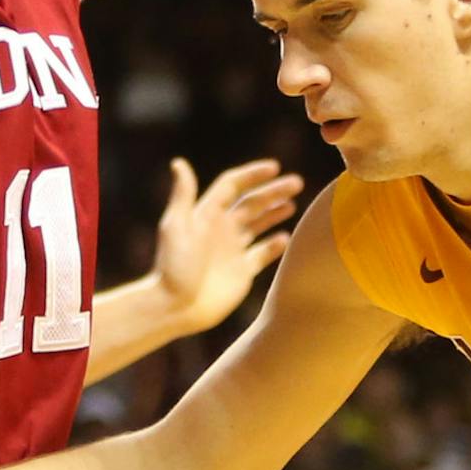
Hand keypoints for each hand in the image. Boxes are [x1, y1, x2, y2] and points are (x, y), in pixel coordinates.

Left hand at [152, 157, 302, 334]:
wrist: (176, 307)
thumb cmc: (173, 267)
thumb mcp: (176, 227)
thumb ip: (182, 196)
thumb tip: (178, 163)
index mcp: (207, 214)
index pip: (233, 186)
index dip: (252, 175)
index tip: (275, 167)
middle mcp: (222, 228)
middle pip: (252, 203)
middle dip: (273, 191)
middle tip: (297, 182)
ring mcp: (234, 249)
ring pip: (260, 225)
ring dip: (276, 213)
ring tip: (292, 203)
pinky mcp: (243, 271)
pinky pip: (263, 253)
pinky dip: (276, 245)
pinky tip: (286, 237)